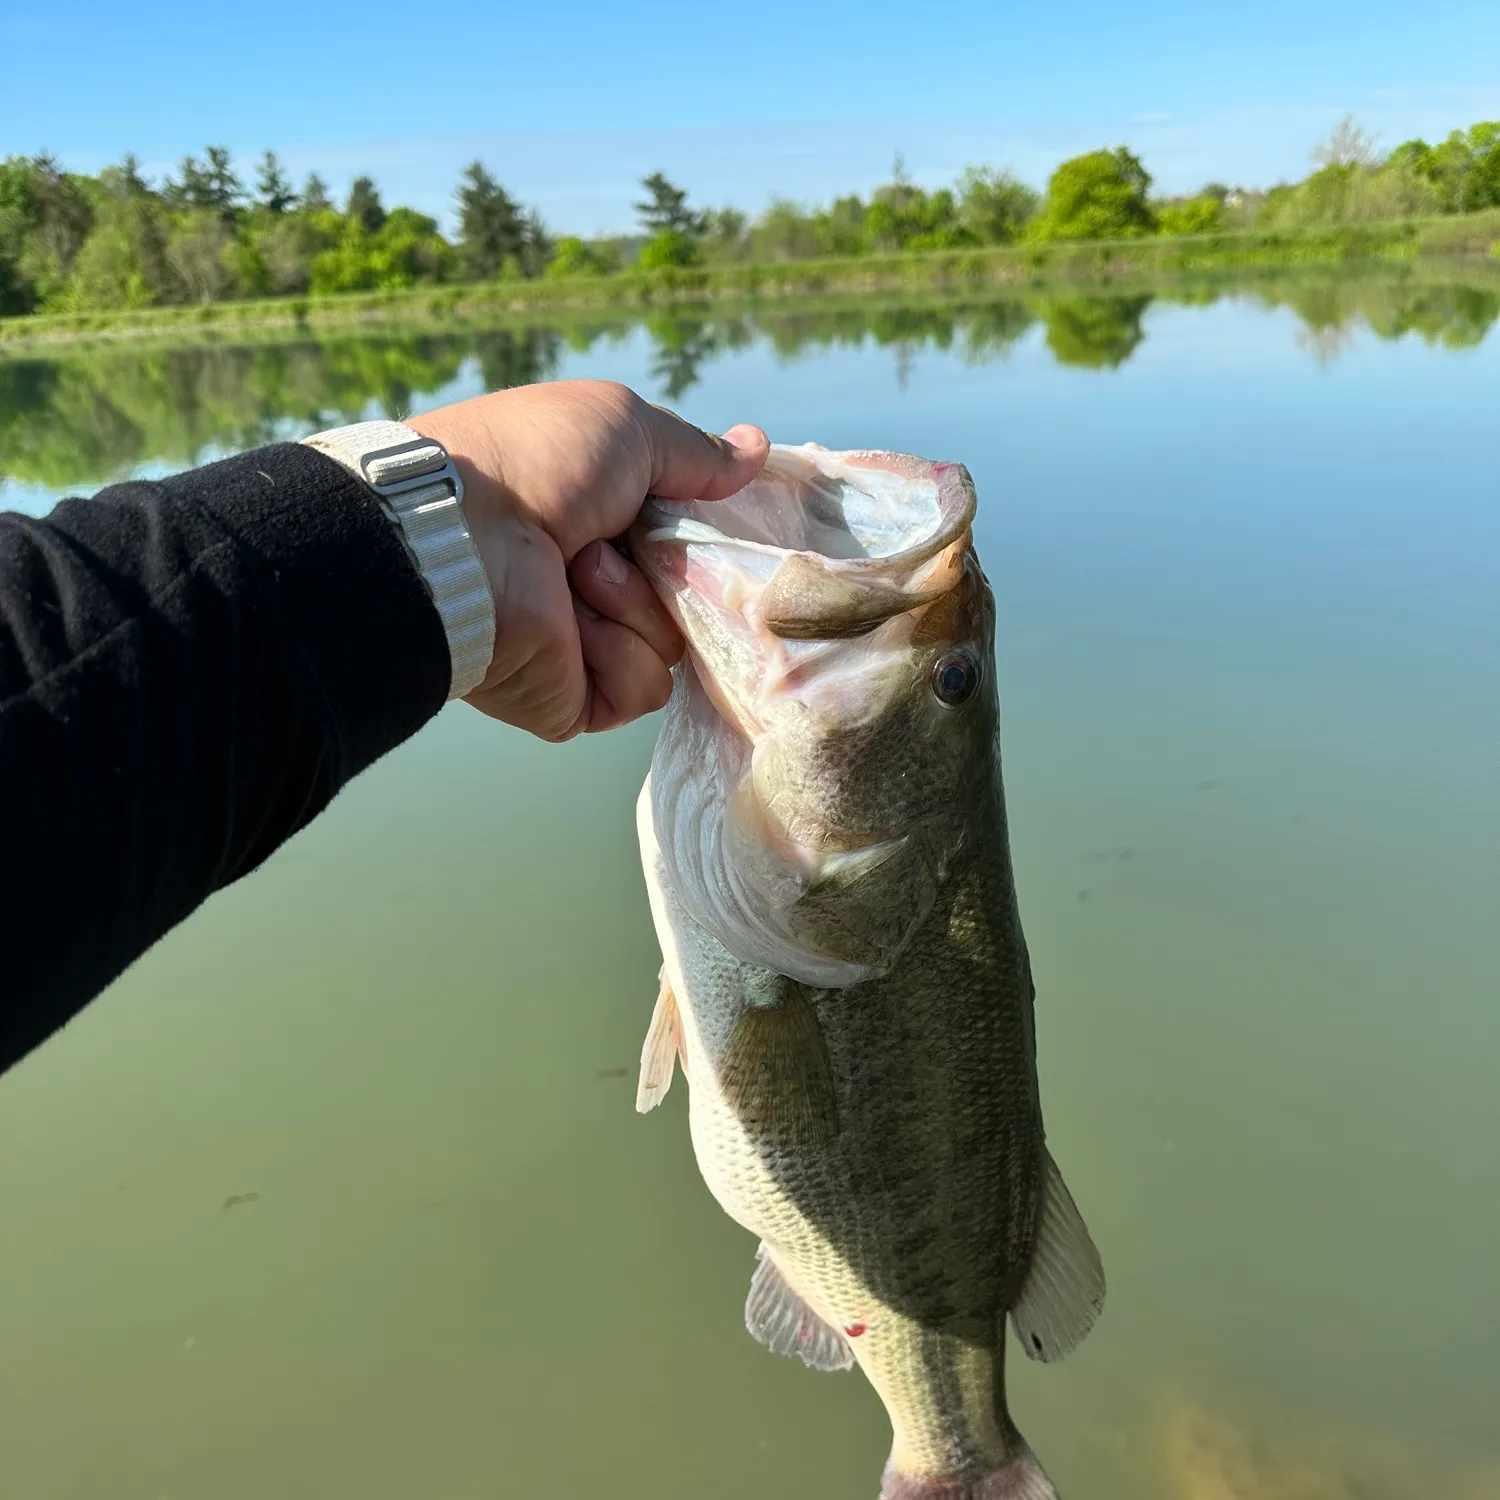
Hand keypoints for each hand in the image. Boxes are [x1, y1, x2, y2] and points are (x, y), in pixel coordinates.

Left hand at [407, 381, 767, 740]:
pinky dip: (618, 653)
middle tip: (629, 540)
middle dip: (673, 567)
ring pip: (673, 644)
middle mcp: (593, 583)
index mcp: (601, 519)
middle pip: (691, 597)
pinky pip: (644, 690)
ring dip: (635, 602)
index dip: (703, 532)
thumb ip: (696, 452)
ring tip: (578, 572)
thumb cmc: (537, 466)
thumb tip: (758, 449)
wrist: (464, 538)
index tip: (708, 515)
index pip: (686, 542)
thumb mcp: (626, 427)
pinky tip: (574, 622)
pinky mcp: (577, 699)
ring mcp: (585, 645)